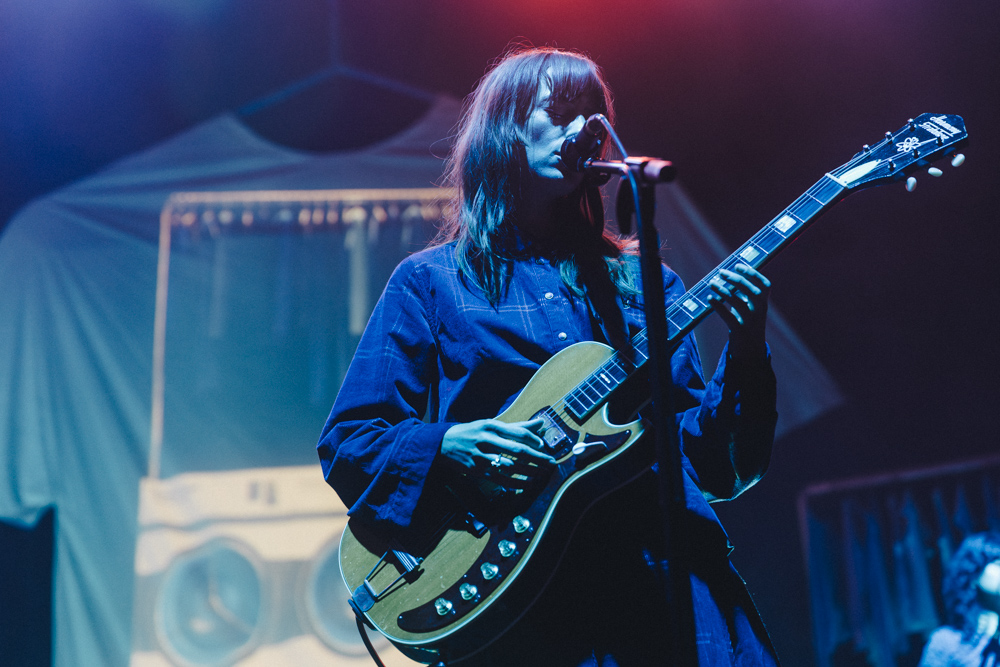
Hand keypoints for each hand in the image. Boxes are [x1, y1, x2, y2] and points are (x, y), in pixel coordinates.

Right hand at [440, 418, 554, 487]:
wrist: (443, 443)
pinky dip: (515, 483)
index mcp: (491, 426)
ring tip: (542, 474)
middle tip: (551, 463)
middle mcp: (487, 440)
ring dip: (529, 472)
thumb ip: (517, 426)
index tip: (545, 446)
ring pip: (510, 466)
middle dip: (537, 458)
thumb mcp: (492, 424)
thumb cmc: (473, 432)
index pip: (518, 433)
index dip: (534, 440)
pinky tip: (526, 485)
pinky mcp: (477, 471)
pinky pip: (500, 479)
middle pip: (517, 450)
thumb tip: (541, 423)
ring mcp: (481, 457)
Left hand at [706, 263, 770, 362]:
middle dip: (736, 279)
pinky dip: (719, 306)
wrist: (750, 352)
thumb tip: (729, 276)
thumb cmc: (747, 325)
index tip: (738, 266)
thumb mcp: (750, 309)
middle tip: (721, 272)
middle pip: (752, 292)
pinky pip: (729, 317)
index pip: (765, 285)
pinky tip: (710, 298)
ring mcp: (750, 322)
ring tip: (711, 283)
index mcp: (763, 304)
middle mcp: (759, 312)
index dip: (753, 274)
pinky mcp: (739, 332)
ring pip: (738, 303)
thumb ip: (744, 295)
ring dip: (723, 291)